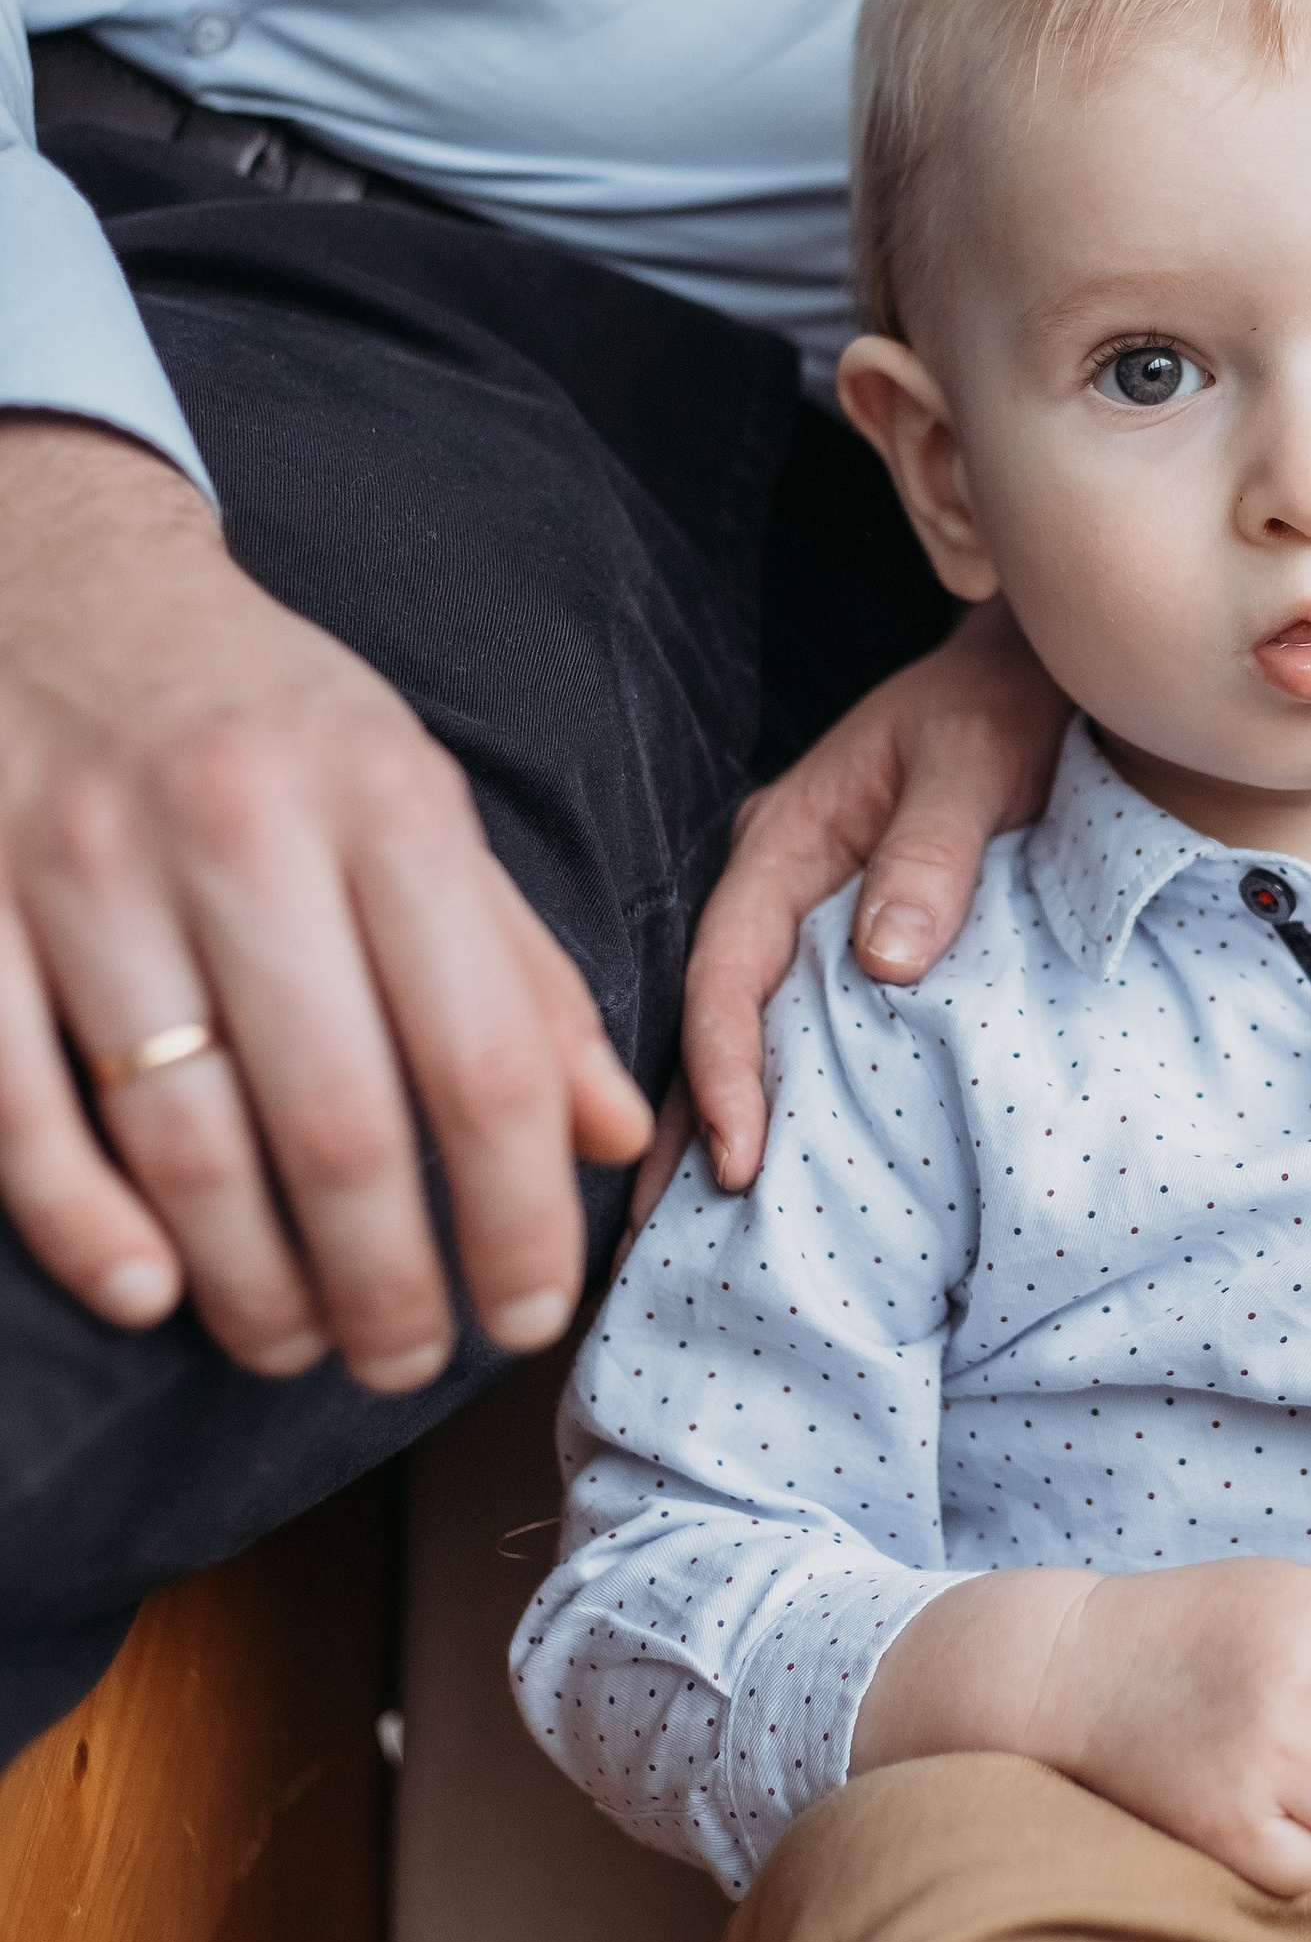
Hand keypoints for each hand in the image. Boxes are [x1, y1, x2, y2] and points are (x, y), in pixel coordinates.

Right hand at [0, 421, 649, 1384]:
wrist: (57, 579)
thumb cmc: (266, 720)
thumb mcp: (416, 804)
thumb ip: (517, 971)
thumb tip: (619, 1137)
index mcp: (383, 802)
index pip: (483, 1056)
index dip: (521, 1214)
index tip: (531, 1312)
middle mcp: (237, 830)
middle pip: (339, 1124)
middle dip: (390, 1285)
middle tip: (409, 1361)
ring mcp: (83, 869)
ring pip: (185, 1141)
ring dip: (253, 1285)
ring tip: (298, 1346)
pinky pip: (22, 1108)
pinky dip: (87, 1228)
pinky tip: (152, 1295)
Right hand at [664, 600, 1066, 1211]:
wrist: (1030, 666)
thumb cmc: (1003, 707)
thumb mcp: (974, 762)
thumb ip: (933, 853)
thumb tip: (886, 963)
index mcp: (784, 839)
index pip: (728, 973)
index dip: (723, 1073)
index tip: (736, 1164)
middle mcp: (769, 877)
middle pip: (705, 1015)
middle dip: (679, 1124)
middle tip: (657, 1246)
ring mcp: (796, 905)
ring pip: (734, 1024)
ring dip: (708, 1116)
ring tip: (683, 1235)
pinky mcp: (834, 926)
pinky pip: (783, 1016)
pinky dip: (765, 1085)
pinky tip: (762, 1158)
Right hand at [854, 1557, 1310, 1895]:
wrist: (1064, 1670)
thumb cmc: (1187, 1628)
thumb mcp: (1283, 1583)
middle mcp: (1305, 1679)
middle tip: (1290, 1725)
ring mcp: (1266, 1757)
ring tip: (1263, 1765)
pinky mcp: (1227, 1826)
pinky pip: (1309, 1869)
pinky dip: (1280, 1853)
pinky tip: (1239, 1808)